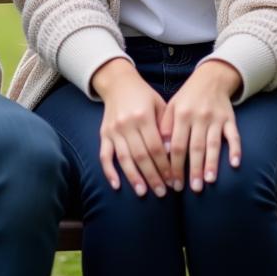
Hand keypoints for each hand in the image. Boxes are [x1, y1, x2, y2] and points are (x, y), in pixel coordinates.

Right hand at [92, 58, 171, 197]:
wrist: (118, 82)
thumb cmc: (144, 95)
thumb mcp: (159, 105)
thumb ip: (165, 127)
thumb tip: (171, 152)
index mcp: (143, 116)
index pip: (155, 147)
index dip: (164, 166)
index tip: (172, 180)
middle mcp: (127, 124)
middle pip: (140, 156)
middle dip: (152, 176)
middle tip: (162, 193)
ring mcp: (114, 130)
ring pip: (124, 158)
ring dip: (134, 178)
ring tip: (144, 193)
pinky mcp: (104, 133)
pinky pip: (104, 155)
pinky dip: (109, 171)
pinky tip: (116, 185)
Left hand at [160, 60, 241, 193]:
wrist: (211, 79)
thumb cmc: (187, 97)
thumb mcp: (172, 106)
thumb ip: (165, 126)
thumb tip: (161, 151)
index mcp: (181, 114)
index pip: (176, 144)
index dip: (174, 165)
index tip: (173, 183)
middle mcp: (198, 117)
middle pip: (195, 147)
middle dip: (193, 169)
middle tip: (193, 189)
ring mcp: (216, 118)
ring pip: (213, 144)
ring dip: (212, 163)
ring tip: (209, 181)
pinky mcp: (230, 119)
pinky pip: (234, 136)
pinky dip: (235, 149)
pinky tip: (234, 164)